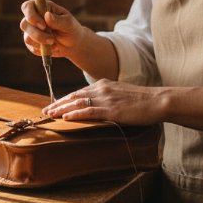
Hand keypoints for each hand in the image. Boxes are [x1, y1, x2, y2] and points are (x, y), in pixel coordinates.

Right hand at [19, 0, 87, 59]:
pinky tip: (52, 48)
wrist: (73, 44)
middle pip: (24, 24)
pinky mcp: (32, 43)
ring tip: (54, 43)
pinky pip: (31, 47)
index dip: (31, 15)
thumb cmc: (71, 29)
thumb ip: (58, 20)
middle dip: (37, 34)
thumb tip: (47, 15)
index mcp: (42, 7)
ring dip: (41, 43)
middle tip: (52, 39)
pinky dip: (43, 49)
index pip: (27, 7)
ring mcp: (31, 30)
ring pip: (27, 38)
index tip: (43, 25)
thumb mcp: (69, 23)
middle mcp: (34, 18)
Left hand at [42, 79, 163, 125]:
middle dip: (58, 104)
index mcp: (104, 84)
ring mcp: (106, 99)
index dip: (65, 99)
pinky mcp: (111, 109)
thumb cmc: (143, 101)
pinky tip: (65, 118)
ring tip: (49, 114)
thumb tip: (98, 106)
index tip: (53, 105)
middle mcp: (102, 89)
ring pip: (77, 103)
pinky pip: (89, 111)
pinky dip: (75, 114)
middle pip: (74, 96)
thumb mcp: (122, 94)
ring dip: (61, 109)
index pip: (79, 92)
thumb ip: (109, 97)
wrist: (157, 100)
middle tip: (45, 111)